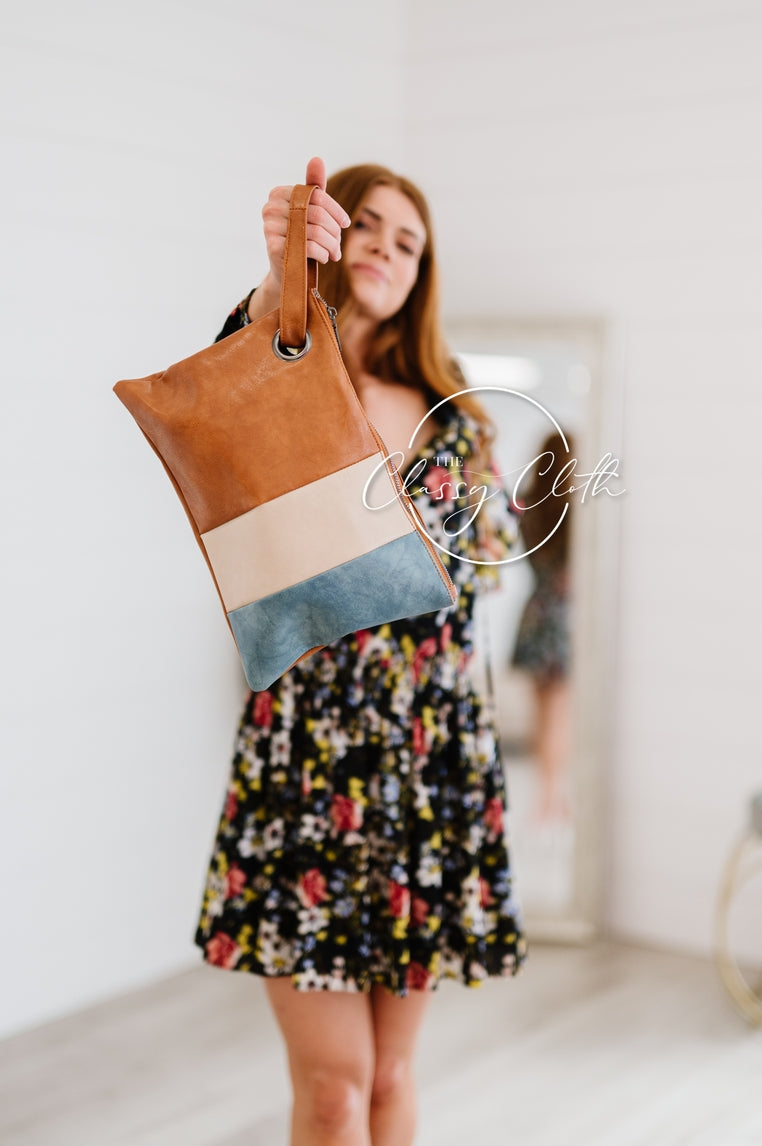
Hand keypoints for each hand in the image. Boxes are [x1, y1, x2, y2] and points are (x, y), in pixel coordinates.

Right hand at [261, 156, 350, 289]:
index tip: (345, 224)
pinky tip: (324, 257)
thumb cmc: (300, 236)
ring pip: (316, 232)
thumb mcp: (308, 211)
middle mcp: (270, 208)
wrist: (285, 269)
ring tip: (334, 253)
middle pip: (318, 214)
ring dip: (331, 245)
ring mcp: (269, 228)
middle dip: (334, 231)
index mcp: (278, 193)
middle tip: (339, 244)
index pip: (317, 196)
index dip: (336, 211)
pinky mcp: (274, 247)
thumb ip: (313, 187)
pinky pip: (309, 247)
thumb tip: (317, 159)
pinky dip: (322, 254)